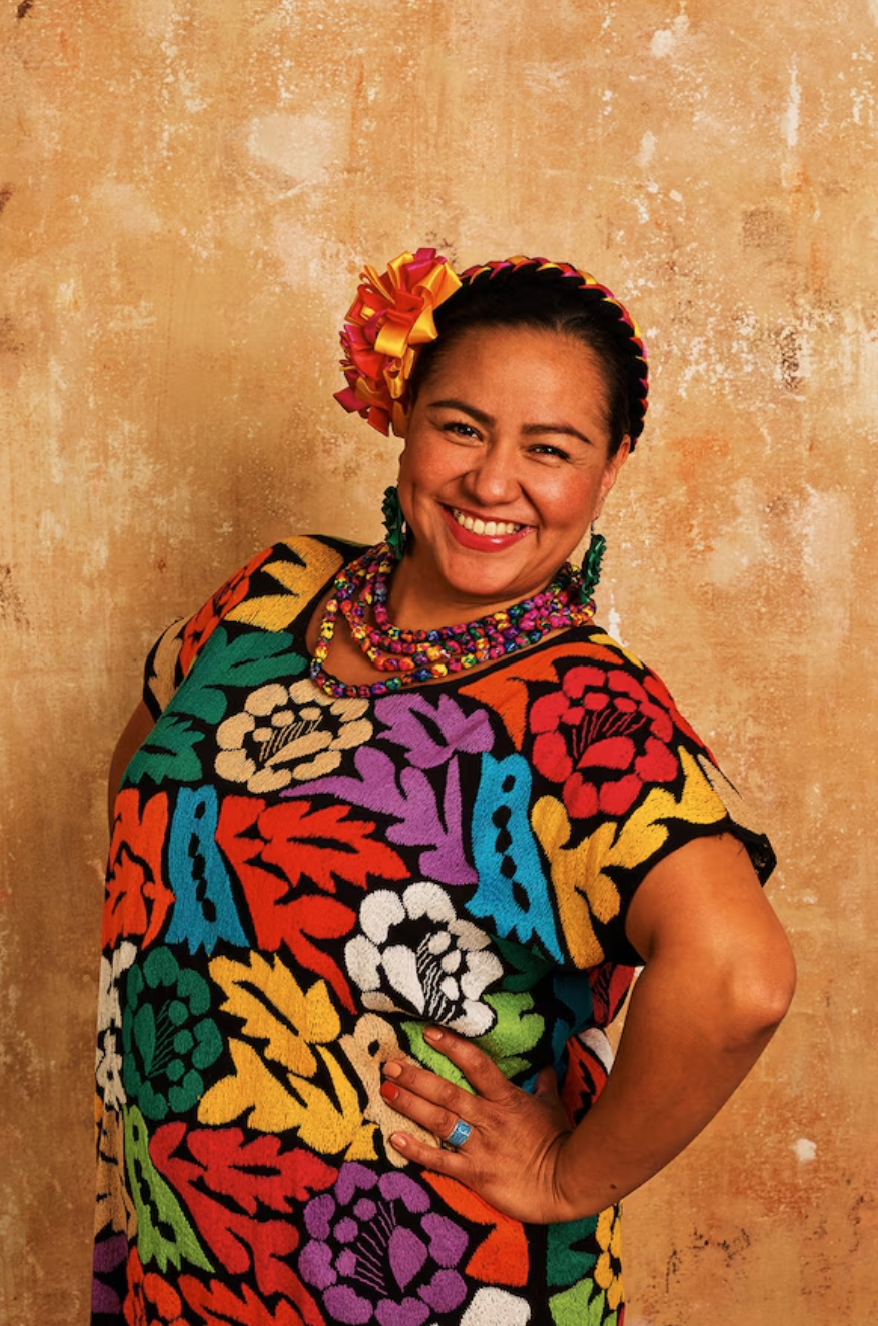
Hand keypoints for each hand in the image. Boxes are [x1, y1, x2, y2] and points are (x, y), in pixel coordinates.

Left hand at [379, 1026, 574, 1223]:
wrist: (568, 1183)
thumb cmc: (561, 1142)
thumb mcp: (553, 1106)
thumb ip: (544, 1085)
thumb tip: (546, 1067)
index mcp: (506, 1098)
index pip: (476, 1065)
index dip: (452, 1047)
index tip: (428, 1033)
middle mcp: (488, 1118)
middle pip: (447, 1092)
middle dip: (416, 1077)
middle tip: (390, 1064)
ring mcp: (480, 1146)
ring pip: (439, 1121)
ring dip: (411, 1105)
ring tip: (386, 1091)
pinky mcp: (475, 1174)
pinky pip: (441, 1160)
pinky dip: (417, 1150)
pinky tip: (394, 1138)